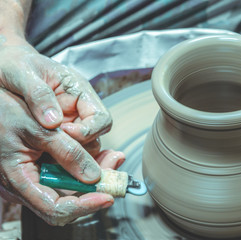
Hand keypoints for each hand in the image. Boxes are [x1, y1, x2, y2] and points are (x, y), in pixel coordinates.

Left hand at [0, 37, 111, 145]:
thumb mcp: (22, 73)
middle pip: (95, 136)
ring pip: (82, 146)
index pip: (101, 118)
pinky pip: (64, 149)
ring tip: (41, 149)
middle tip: (50, 145)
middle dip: (77, 145)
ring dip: (67, 152)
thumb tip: (53, 122)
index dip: (89, 131)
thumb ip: (38, 94)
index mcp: (79, 91)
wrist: (2, 66)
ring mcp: (69, 121)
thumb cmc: (14, 63)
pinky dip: (55, 155)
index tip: (62, 132)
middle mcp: (79, 108)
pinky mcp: (56, 132)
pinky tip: (39, 153)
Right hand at [0, 88, 124, 225]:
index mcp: (19, 180)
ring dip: (95, 174)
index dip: (85, 205)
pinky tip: (99, 153)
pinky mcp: (40, 165)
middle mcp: (26, 184)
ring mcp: (33, 176)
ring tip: (113, 157)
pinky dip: (85, 163)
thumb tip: (93, 176)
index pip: (56, 208)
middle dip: (96, 187)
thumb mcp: (37, 128)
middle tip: (116, 168)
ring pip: (70, 185)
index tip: (107, 196)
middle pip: (68, 198)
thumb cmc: (3, 111)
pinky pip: (65, 171)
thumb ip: (66, 152)